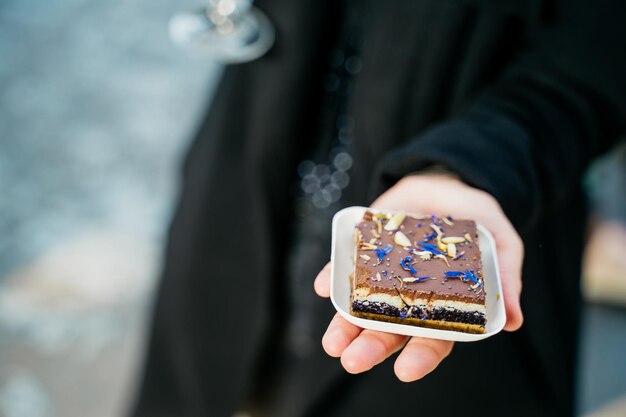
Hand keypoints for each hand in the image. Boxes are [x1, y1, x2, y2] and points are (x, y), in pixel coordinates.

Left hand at [314, 174, 523, 381]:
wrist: (446, 182)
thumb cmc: (477, 219)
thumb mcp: (501, 242)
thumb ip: (506, 276)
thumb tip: (514, 322)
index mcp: (443, 305)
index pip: (433, 337)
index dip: (421, 356)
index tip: (405, 371)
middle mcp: (409, 297)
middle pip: (389, 330)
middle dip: (371, 347)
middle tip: (353, 360)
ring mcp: (384, 275)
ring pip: (361, 308)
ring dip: (344, 326)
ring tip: (332, 343)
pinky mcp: (365, 250)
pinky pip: (344, 269)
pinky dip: (333, 278)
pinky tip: (324, 286)